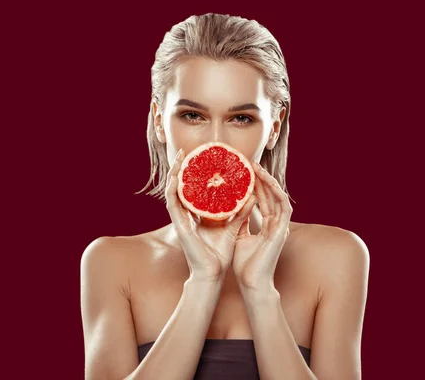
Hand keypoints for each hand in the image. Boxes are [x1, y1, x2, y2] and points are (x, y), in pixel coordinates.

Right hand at [165, 149, 257, 283]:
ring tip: (179, 158)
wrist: (212, 274)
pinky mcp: (180, 226)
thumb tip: (252, 195)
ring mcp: (181, 220)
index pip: (193, 190)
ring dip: (174, 173)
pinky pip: (173, 203)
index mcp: (197, 215)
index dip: (194, 174)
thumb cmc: (220, 254)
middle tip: (186, 151)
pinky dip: (173, 189)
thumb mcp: (231, 227)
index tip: (200, 158)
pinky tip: (176, 177)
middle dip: (181, 168)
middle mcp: (186, 215)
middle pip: (180, 187)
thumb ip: (239, 211)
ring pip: (172, 191)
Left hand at [231, 161, 292, 290]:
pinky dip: (277, 194)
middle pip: (270, 195)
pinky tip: (269, 183)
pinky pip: (284, 207)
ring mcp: (280, 227)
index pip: (262, 199)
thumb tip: (232, 206)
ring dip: (269, 181)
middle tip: (249, 162)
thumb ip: (239, 221)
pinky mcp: (282, 231)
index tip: (244, 171)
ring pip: (278, 197)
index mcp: (266, 225)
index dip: (255, 185)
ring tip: (257, 168)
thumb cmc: (245, 265)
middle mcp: (275, 223)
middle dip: (261, 178)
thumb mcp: (239, 237)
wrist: (251, 283)